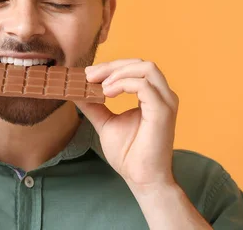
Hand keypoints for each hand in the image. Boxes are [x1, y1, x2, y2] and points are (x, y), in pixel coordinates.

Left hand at [77, 59, 178, 189]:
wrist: (140, 179)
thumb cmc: (129, 154)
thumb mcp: (106, 123)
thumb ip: (94, 106)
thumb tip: (76, 91)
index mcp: (153, 96)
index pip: (135, 68)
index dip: (110, 66)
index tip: (88, 74)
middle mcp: (163, 96)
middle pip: (140, 63)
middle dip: (112, 65)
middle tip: (89, 76)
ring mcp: (165, 102)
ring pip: (146, 68)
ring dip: (118, 72)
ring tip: (101, 87)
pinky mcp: (163, 111)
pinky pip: (144, 85)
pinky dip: (123, 84)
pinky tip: (108, 93)